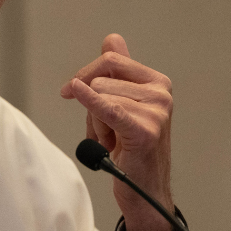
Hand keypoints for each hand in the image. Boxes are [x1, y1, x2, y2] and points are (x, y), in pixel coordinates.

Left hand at [60, 34, 174, 230]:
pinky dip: (90, 101)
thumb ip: (119, 72)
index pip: (111, 60)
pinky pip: (108, 108)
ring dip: (95, 124)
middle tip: (107, 132)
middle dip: (92, 105)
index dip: (85, 72)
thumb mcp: (124, 104)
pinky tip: (76, 91)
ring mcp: (155, 111)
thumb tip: (112, 39)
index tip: (70, 89)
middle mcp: (160, 92)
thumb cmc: (132, 148)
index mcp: (157, 82)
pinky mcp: (144, 130)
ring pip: (99, 98)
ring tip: (113, 143)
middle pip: (101, 79)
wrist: (145, 191)